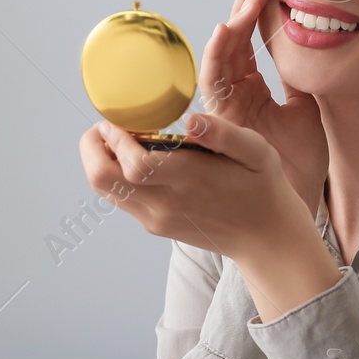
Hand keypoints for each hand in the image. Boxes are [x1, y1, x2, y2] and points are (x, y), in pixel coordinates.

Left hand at [79, 112, 340, 319]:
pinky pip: (120, 199)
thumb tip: (191, 119)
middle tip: (105, 128)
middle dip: (92, 150)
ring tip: (119, 140)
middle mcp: (165, 204)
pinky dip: (117, 176)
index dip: (115, 140)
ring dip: (101, 162)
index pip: (132, 165)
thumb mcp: (257, 151)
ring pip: (106, 191)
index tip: (117, 121)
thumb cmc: (263, 187)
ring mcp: (156, 218)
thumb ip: (223, 133)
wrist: (266, 239)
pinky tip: (135, 159)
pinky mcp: (154, 225)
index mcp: (189, 180)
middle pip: (102, 180)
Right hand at [198, 0, 327, 217]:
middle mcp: (234, 99)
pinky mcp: (221, 123)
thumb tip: (303, 41)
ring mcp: (225, 110)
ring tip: (243, 0)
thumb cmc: (302, 164)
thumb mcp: (306, 110)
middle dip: (240, 15)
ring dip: (230, 29)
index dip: (252, 17)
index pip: (246, 47)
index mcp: (252, 93)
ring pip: (219, 62)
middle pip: (230, 49)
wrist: (299, 201)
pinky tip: (226, 30)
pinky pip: (213, 83)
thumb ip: (298, 78)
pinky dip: (217, 55)